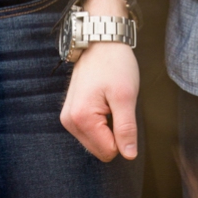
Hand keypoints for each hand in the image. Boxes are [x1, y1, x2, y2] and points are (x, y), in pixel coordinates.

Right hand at [61, 39, 139, 161]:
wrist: (100, 42)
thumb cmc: (114, 65)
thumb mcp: (126, 96)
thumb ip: (126, 128)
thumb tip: (129, 155)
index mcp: (81, 120)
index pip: (108, 151)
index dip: (124, 136)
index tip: (124, 111)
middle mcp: (69, 123)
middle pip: (100, 149)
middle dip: (115, 132)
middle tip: (118, 106)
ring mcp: (68, 118)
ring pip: (96, 141)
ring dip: (109, 126)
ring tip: (111, 102)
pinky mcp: (72, 113)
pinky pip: (91, 130)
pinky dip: (103, 121)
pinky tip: (104, 102)